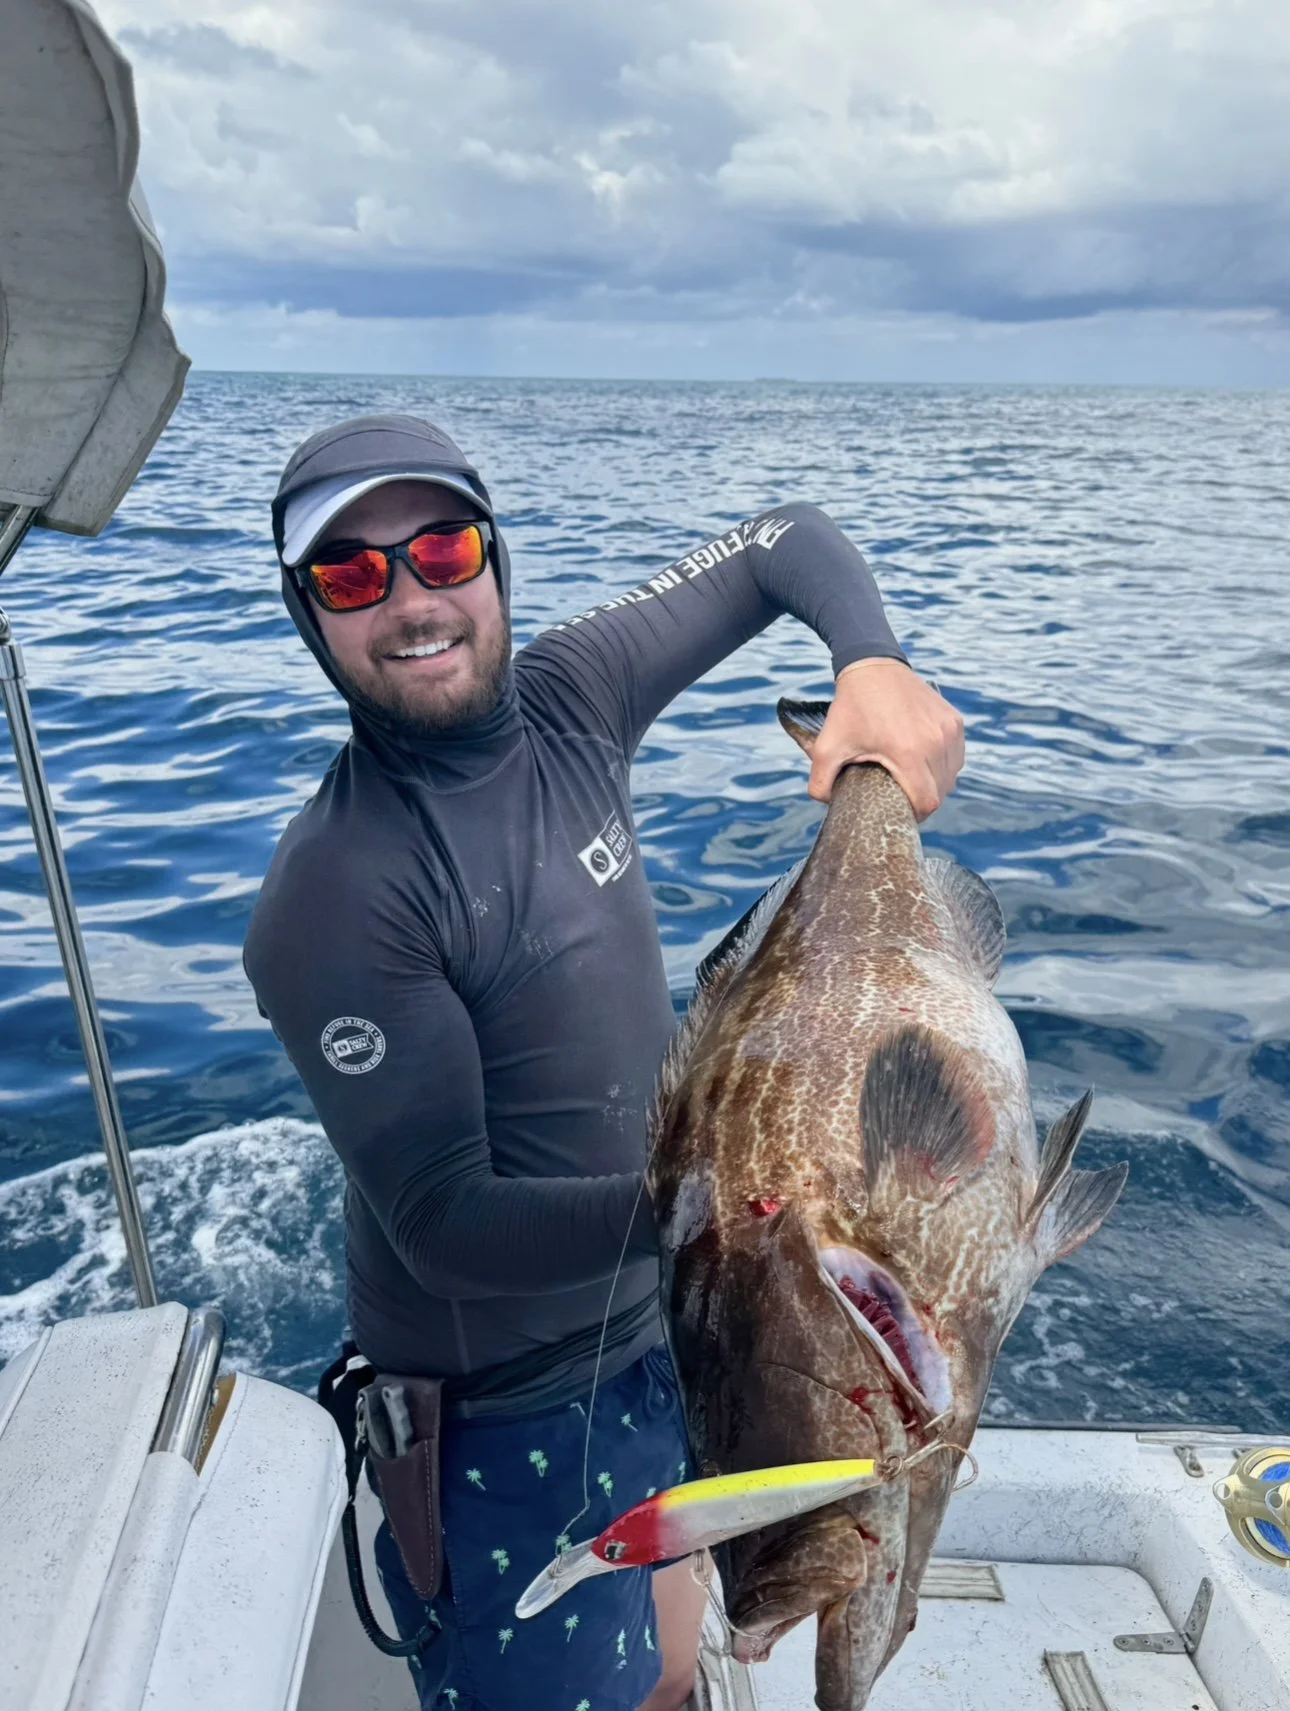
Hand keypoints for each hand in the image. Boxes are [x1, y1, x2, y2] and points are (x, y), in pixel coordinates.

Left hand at [808, 658, 963, 818]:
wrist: (873, 667)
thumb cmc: (851, 708)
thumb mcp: (827, 746)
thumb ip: (820, 783)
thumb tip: (828, 805)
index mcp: (909, 752)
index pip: (927, 802)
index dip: (915, 814)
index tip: (900, 810)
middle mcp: (935, 742)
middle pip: (941, 791)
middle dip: (922, 800)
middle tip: (902, 795)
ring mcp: (949, 730)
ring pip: (951, 775)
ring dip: (935, 783)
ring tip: (912, 778)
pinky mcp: (954, 720)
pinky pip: (956, 756)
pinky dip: (943, 765)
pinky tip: (923, 761)